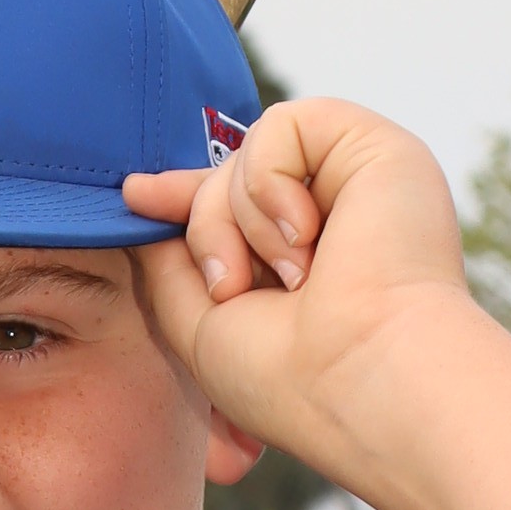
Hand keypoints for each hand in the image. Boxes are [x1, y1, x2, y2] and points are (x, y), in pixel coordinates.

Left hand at [124, 98, 472, 476]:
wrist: (361, 382)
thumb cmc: (288, 380)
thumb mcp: (201, 326)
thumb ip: (171, 264)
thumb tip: (143, 199)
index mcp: (301, 261)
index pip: (233, 205)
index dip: (180, 197)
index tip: (135, 194)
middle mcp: (334, 218)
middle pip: (226, 179)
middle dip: (207, 232)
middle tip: (230, 291)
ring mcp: (355, 182)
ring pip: (247, 155)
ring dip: (241, 222)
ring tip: (292, 279)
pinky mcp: (375, 148)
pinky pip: (282, 126)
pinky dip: (271, 184)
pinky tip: (307, 237)